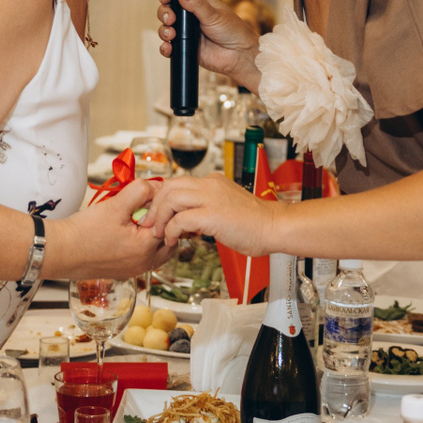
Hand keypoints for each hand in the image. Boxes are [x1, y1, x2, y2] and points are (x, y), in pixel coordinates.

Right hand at [47, 179, 176, 279]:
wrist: (59, 252)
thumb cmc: (84, 232)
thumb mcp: (115, 205)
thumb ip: (140, 191)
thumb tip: (154, 186)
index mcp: (147, 247)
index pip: (168, 222)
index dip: (159, 206)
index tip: (146, 197)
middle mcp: (144, 263)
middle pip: (167, 239)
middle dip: (160, 222)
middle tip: (145, 209)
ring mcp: (134, 270)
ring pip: (156, 250)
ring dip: (151, 235)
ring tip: (135, 221)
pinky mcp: (123, 272)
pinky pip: (142, 258)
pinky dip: (141, 246)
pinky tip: (124, 234)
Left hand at [145, 175, 281, 254]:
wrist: (274, 227)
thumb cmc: (254, 223)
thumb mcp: (225, 206)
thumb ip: (206, 207)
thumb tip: (186, 218)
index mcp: (212, 181)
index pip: (176, 182)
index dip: (160, 198)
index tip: (154, 214)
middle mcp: (209, 184)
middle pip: (168, 187)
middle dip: (153, 207)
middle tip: (149, 225)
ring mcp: (211, 198)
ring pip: (170, 198)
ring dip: (159, 218)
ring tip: (159, 234)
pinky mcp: (212, 215)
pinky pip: (180, 219)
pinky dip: (171, 231)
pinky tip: (172, 241)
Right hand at [157, 0, 261, 89]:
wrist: (239, 56)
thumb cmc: (233, 32)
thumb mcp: (215, 14)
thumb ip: (196, 4)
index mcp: (198, 2)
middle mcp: (189, 16)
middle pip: (167, 9)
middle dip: (164, 12)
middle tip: (170, 18)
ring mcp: (186, 32)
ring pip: (165, 27)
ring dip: (163, 30)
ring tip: (172, 34)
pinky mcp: (184, 47)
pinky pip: (168, 46)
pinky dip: (165, 47)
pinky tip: (169, 47)